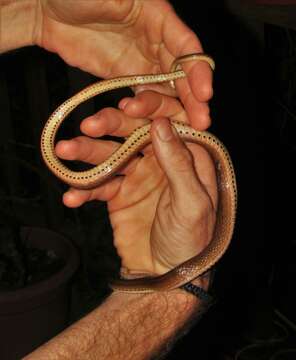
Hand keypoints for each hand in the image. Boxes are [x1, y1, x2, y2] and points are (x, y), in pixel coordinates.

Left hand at [35, 0, 212, 128]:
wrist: (47, 10)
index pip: (186, 47)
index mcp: (158, 18)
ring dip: (173, 109)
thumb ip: (132, 7)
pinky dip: (149, 110)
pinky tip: (153, 125)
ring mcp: (141, 61)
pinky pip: (144, 95)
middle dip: (193, 98)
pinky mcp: (126, 76)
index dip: (197, 70)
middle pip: (181, 73)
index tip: (205, 93)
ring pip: (165, 88)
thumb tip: (155, 14)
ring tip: (179, 130)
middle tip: (201, 123)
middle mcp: (156, 41)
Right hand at [55, 91, 216, 275]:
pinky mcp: (117, 194)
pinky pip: (97, 186)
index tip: (126, 107)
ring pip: (110, 155)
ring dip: (86, 154)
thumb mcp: (192, 203)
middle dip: (110, 127)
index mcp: (187, 157)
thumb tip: (161, 123)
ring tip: (64, 151)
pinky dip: (83, 190)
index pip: (169, 121)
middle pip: (133, 132)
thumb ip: (179, 164)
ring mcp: (137, 175)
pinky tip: (71, 197)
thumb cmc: (191, 241)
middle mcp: (161, 160)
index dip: (148, 110)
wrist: (165, 274)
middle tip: (88, 126)